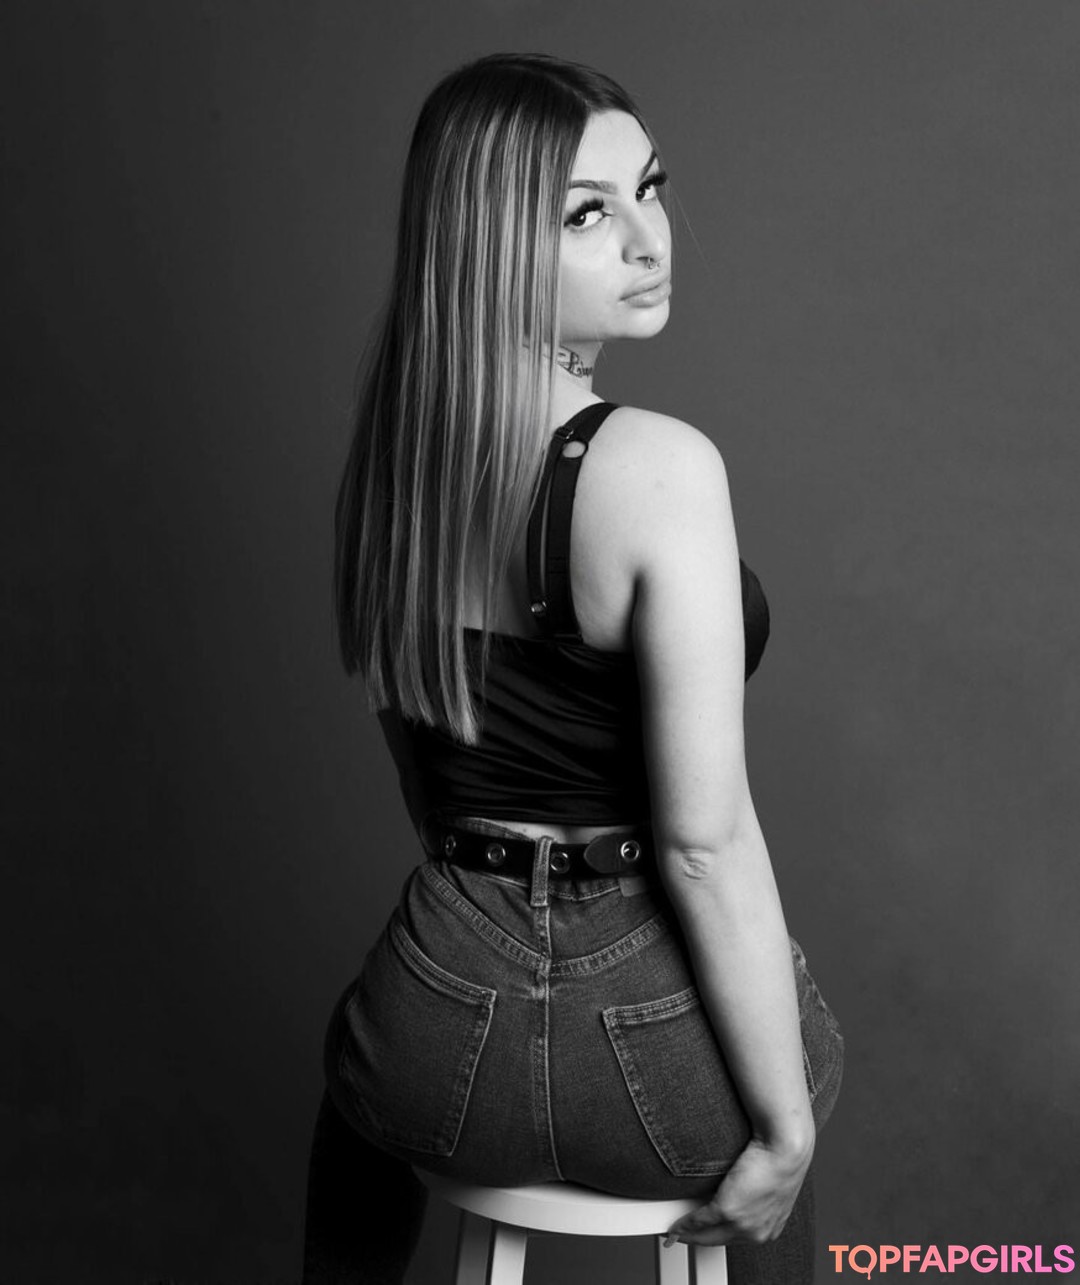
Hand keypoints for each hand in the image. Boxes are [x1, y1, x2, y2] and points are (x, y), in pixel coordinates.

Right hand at [664, 1135, 812, 1246]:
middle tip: (683, 1235)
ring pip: (707, 1235)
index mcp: (770, 1226)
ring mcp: (742, 1223)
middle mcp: (757, 1231)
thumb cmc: (782, 1156)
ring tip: (676, 1229)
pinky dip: (684, 1223)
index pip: (738, 1238)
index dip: (718, 1235)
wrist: (784, 1147)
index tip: (704, 1233)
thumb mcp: (770, 1183)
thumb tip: (736, 1192)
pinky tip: (676, 1223)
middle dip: (699, 1239)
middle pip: (720, 1240)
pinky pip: (699, 1221)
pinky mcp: (727, 1209)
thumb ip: (752, 1195)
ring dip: (688, 1234)